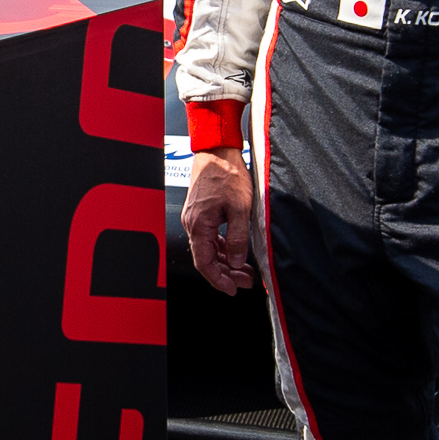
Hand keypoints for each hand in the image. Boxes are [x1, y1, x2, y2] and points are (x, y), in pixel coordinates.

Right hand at [183, 150, 255, 294]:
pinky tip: (235, 251)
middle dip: (226, 274)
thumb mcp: (240, 208)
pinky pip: (209, 237)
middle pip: (206, 259)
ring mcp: (195, 218)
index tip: (232, 289)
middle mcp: (193, 224)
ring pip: (208, 249)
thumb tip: (237, 261)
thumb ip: (238, 238)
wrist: (217, 150)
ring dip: (225, 262)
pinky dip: (222, 248)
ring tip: (244, 270)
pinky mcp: (201, 213)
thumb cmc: (226, 173)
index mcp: (199, 225)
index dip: (218, 280)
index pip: (204, 263)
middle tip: (245, 282)